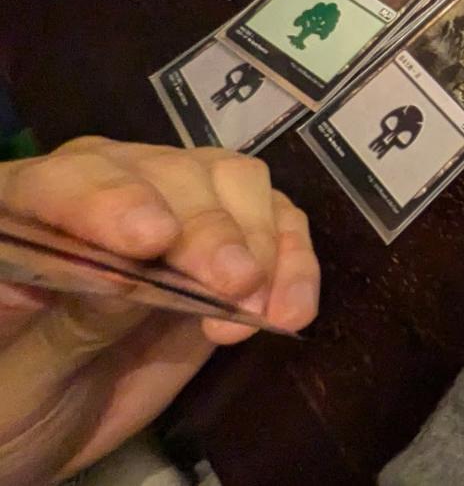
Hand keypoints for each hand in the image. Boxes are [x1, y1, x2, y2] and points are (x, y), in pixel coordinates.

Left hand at [0, 139, 317, 484]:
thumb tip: (132, 277)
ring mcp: (175, 210)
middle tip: (231, 284)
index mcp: (25, 208)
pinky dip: (294, 264)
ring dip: (258, 241)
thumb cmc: (10, 402)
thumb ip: (74, 320)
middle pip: (169, 175)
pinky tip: (290, 312)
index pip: (67, 181)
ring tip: (253, 309)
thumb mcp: (22, 375)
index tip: (147, 240)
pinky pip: (278, 226)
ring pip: (234, 183)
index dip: (107, 200)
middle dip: (206, 228)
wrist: (48, 429)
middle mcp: (105, 188)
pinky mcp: (227, 245)